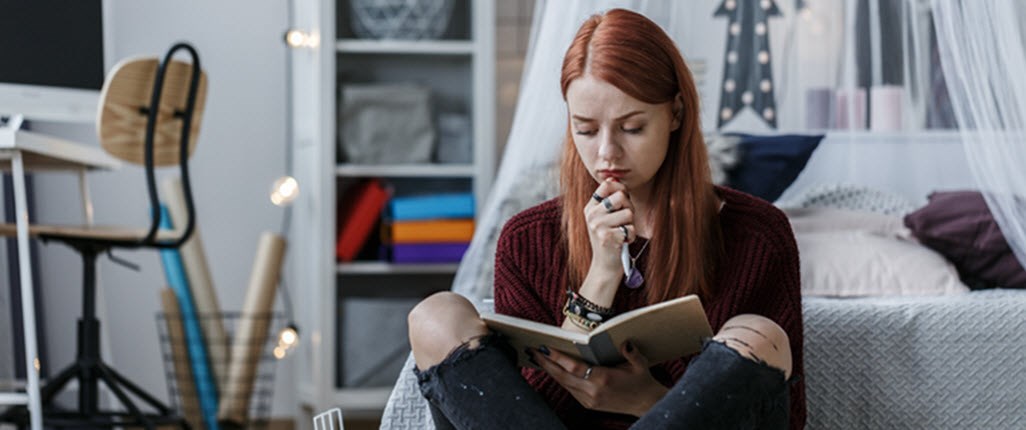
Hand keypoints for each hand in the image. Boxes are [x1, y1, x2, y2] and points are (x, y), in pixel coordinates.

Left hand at [529, 341, 667, 416]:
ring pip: (564, 384)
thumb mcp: (640, 364)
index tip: (544, 348)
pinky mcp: (588, 404)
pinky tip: (553, 369)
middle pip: (563, 376)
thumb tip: (624, 342)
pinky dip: (560, 378)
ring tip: (538, 357)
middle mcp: (593, 391)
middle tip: (532, 350)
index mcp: (604, 379)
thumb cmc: (642, 380)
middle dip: (545, 363)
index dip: (557, 358)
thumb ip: (631, 352)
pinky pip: (570, 389)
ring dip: (550, 371)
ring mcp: (589, 400)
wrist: (646, 403)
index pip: (574, 367)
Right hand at [586, 178, 635, 277]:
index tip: (623, 198)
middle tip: (624, 219)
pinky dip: (631, 236)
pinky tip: (622, 241)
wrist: (604, 265)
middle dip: (629, 207)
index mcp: (590, 207)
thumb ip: (609, 199)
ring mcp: (598, 226)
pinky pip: (630, 229)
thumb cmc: (609, 238)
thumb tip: (614, 177)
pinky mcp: (607, 238)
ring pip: (628, 213)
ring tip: (622, 232)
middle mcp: (592, 215)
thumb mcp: (603, 217)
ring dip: (630, 224)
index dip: (620, 188)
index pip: (607, 184)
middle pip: (621, 196)